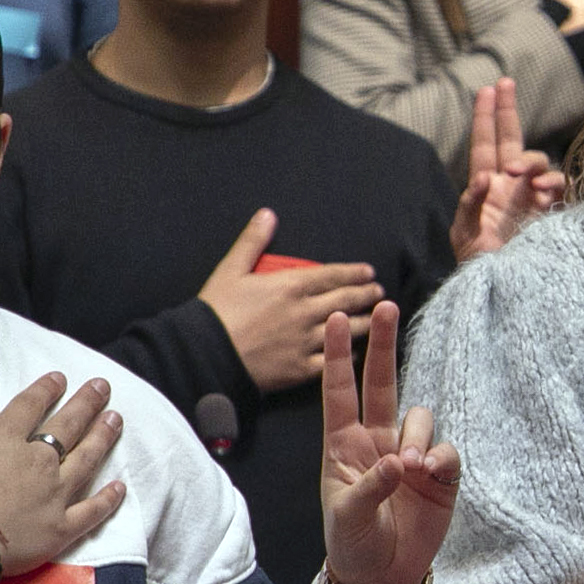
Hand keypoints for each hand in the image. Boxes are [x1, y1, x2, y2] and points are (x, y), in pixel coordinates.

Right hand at [0, 372, 127, 579]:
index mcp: (6, 439)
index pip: (31, 405)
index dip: (46, 389)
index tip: (60, 378)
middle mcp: (38, 461)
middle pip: (68, 425)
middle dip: (87, 403)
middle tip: (103, 386)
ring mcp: (54, 493)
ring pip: (87, 459)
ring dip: (103, 437)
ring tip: (115, 419)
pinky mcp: (62, 526)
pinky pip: (92, 511)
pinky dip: (109, 499)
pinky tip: (121, 487)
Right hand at [198, 208, 381, 392]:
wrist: (204, 354)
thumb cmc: (215, 311)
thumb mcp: (231, 270)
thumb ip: (253, 241)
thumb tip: (267, 214)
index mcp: (290, 286)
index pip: (332, 275)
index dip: (354, 273)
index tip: (369, 272)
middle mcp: (304, 312)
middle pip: (345, 300)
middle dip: (366, 294)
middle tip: (379, 291)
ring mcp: (305, 341)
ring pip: (346, 329)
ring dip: (365, 322)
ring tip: (378, 317)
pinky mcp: (301, 369)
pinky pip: (332, 361)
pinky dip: (347, 354)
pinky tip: (355, 352)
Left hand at [317, 301, 461, 583]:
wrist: (382, 577)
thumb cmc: (352, 544)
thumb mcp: (348, 516)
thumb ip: (370, 485)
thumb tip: (399, 460)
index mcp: (344, 445)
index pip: (339, 391)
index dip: (337, 355)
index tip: (334, 319)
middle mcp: (377, 441)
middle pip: (382, 382)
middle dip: (383, 345)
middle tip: (386, 305)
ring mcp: (410, 455)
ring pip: (420, 418)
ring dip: (418, 435)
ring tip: (412, 468)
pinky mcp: (439, 475)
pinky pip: (446, 451)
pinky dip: (440, 459)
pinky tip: (431, 477)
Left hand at [450, 77, 566, 258]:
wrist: (508, 295)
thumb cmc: (481, 269)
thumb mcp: (465, 237)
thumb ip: (469, 205)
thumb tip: (486, 176)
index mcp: (487, 189)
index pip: (486, 146)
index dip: (486, 117)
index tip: (487, 89)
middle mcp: (511, 189)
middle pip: (512, 141)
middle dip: (508, 111)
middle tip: (505, 83)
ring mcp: (534, 200)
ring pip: (538, 163)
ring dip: (529, 160)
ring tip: (518, 174)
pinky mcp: (554, 214)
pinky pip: (559, 188)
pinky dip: (551, 184)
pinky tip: (540, 194)